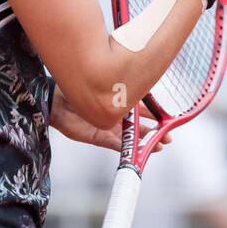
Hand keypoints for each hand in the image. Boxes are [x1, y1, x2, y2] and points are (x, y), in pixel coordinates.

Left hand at [50, 86, 171, 153]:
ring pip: (131, 138)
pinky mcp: (99, 138)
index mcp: (121, 102)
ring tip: (158, 146)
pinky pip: (115, 145)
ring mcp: (109, 128)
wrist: (59, 100)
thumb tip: (142, 76)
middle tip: (167, 138)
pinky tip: (137, 151)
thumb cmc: (81, 87)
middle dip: (155, 133)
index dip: (157, 116)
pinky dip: (127, 149)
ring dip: (144, 143)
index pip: (144, 110)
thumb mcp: (107, 85)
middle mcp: (117, 116)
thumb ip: (124, 85)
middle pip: (140, 127)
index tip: (168, 121)